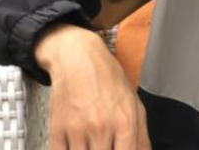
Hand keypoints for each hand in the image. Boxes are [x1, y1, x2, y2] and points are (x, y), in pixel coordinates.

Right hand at [35, 23, 151, 149]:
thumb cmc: (107, 78)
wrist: (78, 58)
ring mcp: (78, 130)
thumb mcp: (132, 100)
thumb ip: (141, 133)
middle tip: (103, 145)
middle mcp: (102, 127)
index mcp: (124, 120)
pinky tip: (75, 145)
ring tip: (91, 143)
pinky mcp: (57, 130)